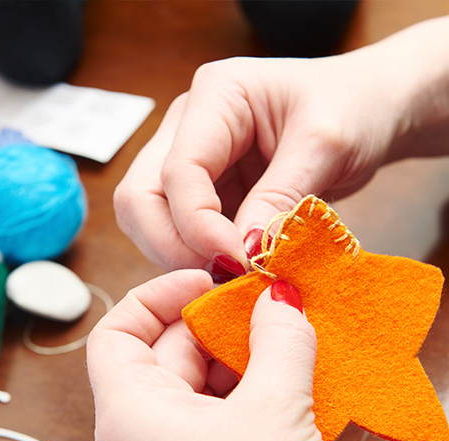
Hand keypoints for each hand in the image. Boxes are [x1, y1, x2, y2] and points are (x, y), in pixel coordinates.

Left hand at [87, 270, 343, 440]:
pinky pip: (210, 420)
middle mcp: (134, 435)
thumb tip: (279, 301)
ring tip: (282, 348)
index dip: (153, 296)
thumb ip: (279, 344)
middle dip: (213, 328)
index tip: (202, 282)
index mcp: (127, 413)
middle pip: (161, 355)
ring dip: (235, 362)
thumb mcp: (274, 415)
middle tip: (263, 311)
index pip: (115, 332)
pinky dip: (242, 397)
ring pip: (191, 387)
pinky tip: (282, 389)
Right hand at [114, 17, 448, 275]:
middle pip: (139, 198)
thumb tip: (241, 253)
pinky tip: (230, 268)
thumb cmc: (354, 108)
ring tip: (230, 274)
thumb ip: (279, 198)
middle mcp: (186, 127)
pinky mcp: (202, 190)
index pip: (178, 170)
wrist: (370, 109)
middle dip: (172, 245)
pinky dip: (196, 257)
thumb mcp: (326, 146)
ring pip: (147, 220)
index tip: (239, 261)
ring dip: (179, 255)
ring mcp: (189, 159)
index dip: (198, 224)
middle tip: (221, 275)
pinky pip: (176, 232)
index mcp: (215, 96)